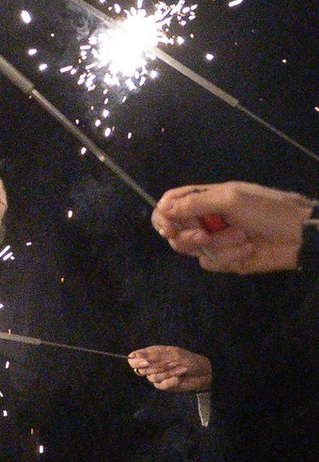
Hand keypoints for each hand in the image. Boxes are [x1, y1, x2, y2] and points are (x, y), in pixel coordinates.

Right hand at [129, 344, 214, 392]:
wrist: (202, 373)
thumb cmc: (188, 359)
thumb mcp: (172, 353)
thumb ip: (154, 355)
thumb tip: (135, 356)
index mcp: (151, 354)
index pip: (133, 358)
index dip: (136, 361)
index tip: (145, 363)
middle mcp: (151, 365)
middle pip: (140, 370)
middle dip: (157, 367)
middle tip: (171, 363)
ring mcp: (156, 376)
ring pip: (152, 378)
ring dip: (167, 373)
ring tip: (180, 369)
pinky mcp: (163, 385)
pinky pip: (161, 385)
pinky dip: (171, 381)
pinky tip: (179, 377)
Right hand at [153, 180, 313, 275]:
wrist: (298, 235)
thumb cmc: (266, 209)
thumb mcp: (230, 199)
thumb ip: (195, 203)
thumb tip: (163, 209)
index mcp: (205, 199)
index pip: (170, 205)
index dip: (163, 217)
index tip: (170, 227)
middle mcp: (206, 219)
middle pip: (175, 232)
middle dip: (188, 236)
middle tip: (204, 235)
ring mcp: (215, 241)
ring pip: (193, 250)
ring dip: (218, 244)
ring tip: (242, 237)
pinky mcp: (226, 260)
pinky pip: (211, 263)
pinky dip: (229, 256)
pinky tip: (248, 249)